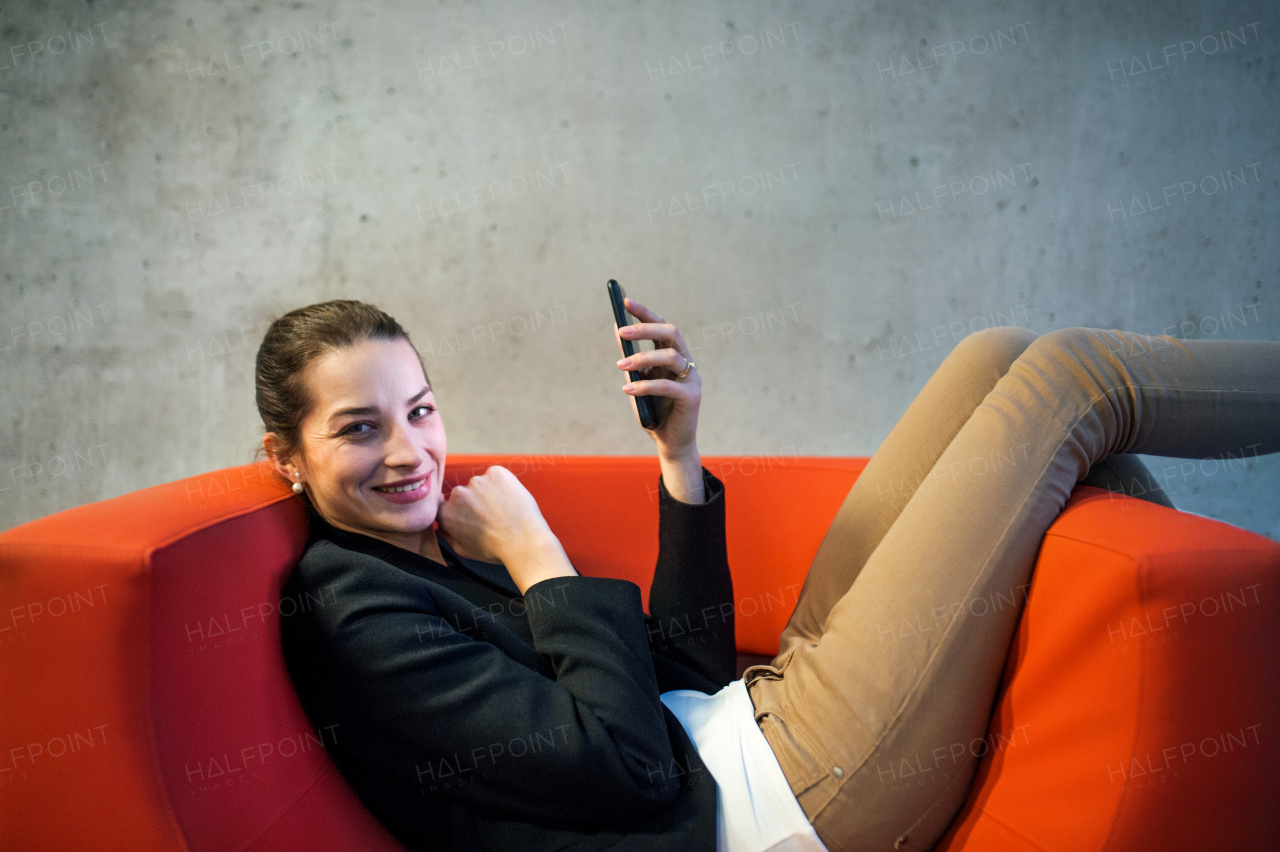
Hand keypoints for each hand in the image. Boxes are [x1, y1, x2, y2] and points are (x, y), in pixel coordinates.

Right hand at [435, 466, 577, 592]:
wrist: (523, 541)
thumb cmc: (495, 549)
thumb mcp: (463, 550)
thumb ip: (447, 534)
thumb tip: (440, 525)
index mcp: (447, 513)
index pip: (444, 503)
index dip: (458, 507)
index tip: (469, 513)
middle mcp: (458, 494)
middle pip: (463, 492)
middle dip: (474, 501)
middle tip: (491, 515)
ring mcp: (477, 481)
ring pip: (481, 484)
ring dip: (489, 492)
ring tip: (504, 509)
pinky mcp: (496, 473)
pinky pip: (497, 476)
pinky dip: (503, 484)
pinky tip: (510, 500)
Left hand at [614, 296, 701, 459]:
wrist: (669, 443)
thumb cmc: (653, 410)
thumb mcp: (637, 381)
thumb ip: (631, 359)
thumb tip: (617, 330)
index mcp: (673, 356)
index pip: (661, 326)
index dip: (644, 313)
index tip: (624, 301)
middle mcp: (686, 363)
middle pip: (671, 333)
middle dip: (645, 329)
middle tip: (621, 332)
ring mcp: (692, 379)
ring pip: (670, 356)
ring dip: (642, 358)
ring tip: (620, 365)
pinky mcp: (692, 397)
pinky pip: (668, 385)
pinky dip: (646, 385)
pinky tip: (628, 389)